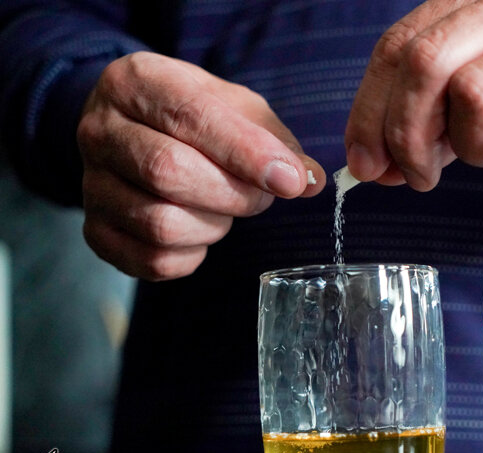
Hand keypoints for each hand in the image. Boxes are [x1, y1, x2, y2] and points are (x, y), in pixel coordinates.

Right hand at [78, 51, 324, 280]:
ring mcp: (91, 184)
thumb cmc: (194, 117)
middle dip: (233, 195)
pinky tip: (201, 231)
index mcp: (137, 82)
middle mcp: (100, 130)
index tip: (290, 181)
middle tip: (262, 197)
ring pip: (160, 224)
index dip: (247, 154)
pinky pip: (152, 260)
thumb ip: (275, 140)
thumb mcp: (237, 108)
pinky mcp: (96, 231)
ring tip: (225, 210)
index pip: (191, 118)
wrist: (135, 130)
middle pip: (168, 173)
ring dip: (213, 226)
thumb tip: (310, 181)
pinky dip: (192, 256)